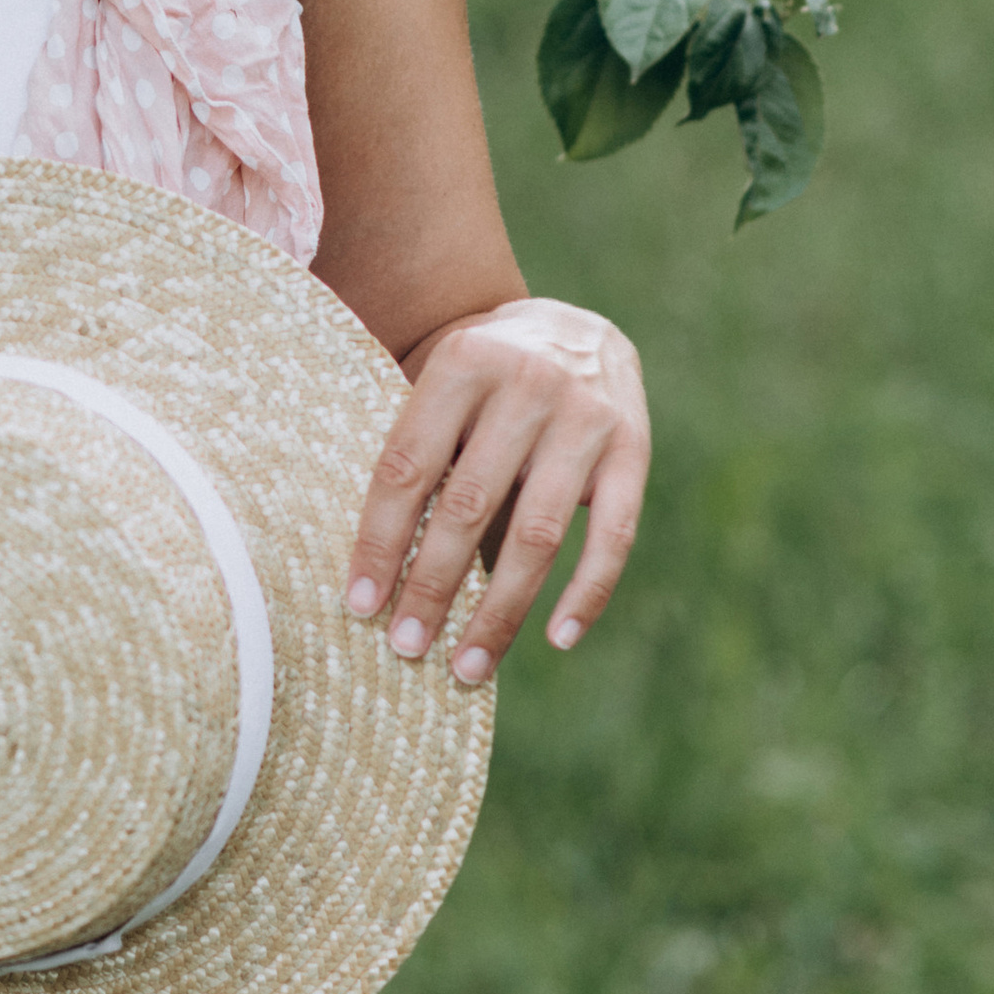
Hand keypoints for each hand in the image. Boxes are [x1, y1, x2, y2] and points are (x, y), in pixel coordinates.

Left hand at [347, 296, 648, 684]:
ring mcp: (587, 418)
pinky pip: (612, 537)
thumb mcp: (441, 385)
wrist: (575, 327)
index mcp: (463, 363)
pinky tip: (558, 639)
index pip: (407, 467)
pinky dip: (587, 594)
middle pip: (467, 506)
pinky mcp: (634, 450)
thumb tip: (373, 570)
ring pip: (535, 534)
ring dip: (499, 610)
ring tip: (465, 666)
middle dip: (432, 586)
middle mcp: (527, 385)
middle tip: (404, 646)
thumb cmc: (482, 377)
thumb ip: (417, 451)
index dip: (381, 540)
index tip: (360, 603)